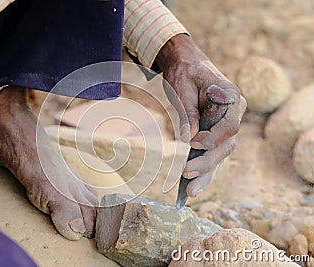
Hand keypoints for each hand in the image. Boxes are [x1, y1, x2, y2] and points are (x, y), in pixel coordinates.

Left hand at [156, 34, 245, 196]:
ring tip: (191, 192)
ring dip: (206, 173)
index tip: (193, 143)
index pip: (230, 125)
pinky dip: (204, 170)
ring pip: (221, 154)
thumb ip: (187, 112)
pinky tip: (194, 186)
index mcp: (231, 96)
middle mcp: (234, 112)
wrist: (185, 62)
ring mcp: (227, 124)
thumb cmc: (184, 72)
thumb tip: (188, 139)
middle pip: (227, 144)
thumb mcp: (182, 88)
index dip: (213, 138)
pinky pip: (213, 154)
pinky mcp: (216, 133)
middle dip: (207, 163)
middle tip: (187, 175)